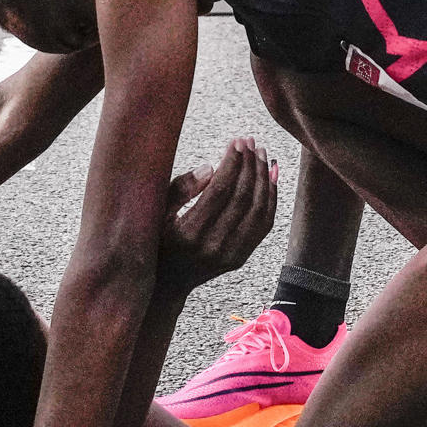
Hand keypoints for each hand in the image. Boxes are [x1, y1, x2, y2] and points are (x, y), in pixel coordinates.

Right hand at [157, 137, 277, 294]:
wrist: (165, 285)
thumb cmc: (156, 241)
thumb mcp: (156, 214)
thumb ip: (179, 190)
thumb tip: (210, 167)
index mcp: (189, 233)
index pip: (219, 191)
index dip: (231, 163)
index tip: (235, 141)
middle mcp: (213, 246)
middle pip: (242, 198)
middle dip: (249, 164)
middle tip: (249, 141)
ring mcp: (230, 254)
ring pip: (258, 211)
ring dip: (263, 178)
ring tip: (261, 154)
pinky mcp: (240, 257)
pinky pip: (263, 225)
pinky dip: (270, 199)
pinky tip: (269, 178)